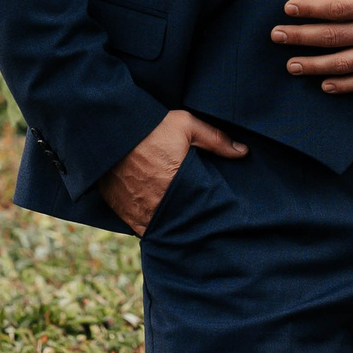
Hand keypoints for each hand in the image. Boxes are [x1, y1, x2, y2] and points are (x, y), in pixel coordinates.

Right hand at [99, 110, 245, 235]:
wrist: (109, 130)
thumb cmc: (150, 127)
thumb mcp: (186, 126)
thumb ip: (216, 140)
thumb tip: (244, 152)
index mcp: (175, 186)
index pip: (197, 210)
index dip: (204, 212)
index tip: (210, 210)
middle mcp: (155, 204)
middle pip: (177, 221)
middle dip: (186, 219)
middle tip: (194, 214)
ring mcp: (134, 210)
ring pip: (156, 226)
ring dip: (165, 223)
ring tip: (176, 216)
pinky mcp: (118, 208)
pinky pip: (136, 224)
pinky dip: (145, 221)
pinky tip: (154, 213)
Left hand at [276, 0, 352, 93]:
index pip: (336, 6)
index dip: (309, 9)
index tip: (288, 9)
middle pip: (332, 36)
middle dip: (300, 37)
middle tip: (276, 37)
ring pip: (343, 63)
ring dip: (314, 65)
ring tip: (291, 65)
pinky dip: (343, 85)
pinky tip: (325, 85)